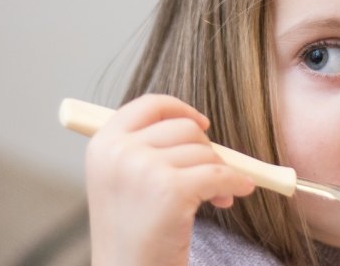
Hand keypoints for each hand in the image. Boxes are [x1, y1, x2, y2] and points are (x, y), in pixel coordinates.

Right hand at [85, 94, 254, 265]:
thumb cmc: (131, 235)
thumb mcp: (122, 181)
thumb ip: (144, 148)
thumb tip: (196, 125)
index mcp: (103, 144)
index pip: (149, 105)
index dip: (179, 109)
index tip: (201, 124)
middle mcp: (118, 151)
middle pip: (183, 127)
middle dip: (206, 150)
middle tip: (213, 175)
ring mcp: (143, 168)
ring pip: (204, 152)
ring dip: (220, 172)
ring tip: (217, 198)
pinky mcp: (170, 190)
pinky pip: (218, 174)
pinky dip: (235, 183)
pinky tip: (237, 192)